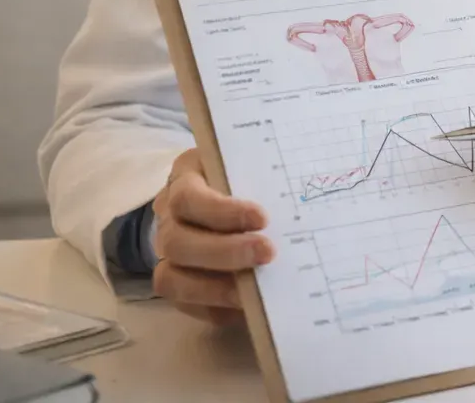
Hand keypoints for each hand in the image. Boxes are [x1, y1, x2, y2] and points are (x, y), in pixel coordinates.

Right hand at [150, 148, 273, 324]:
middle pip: (177, 241)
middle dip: (224, 252)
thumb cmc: (252, 176)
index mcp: (187, 177)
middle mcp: (169, 217)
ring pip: (170, 278)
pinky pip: (184, 304)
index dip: (222, 212)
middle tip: (268, 253)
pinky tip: (247, 305)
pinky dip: (216, 307)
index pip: (188, 197)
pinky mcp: (175, 283)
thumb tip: (308, 197)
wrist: (235, 196)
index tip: (262, 218)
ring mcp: (166, 253)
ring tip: (255, 289)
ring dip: (215, 288)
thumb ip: (268, 179)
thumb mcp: (257, 166)